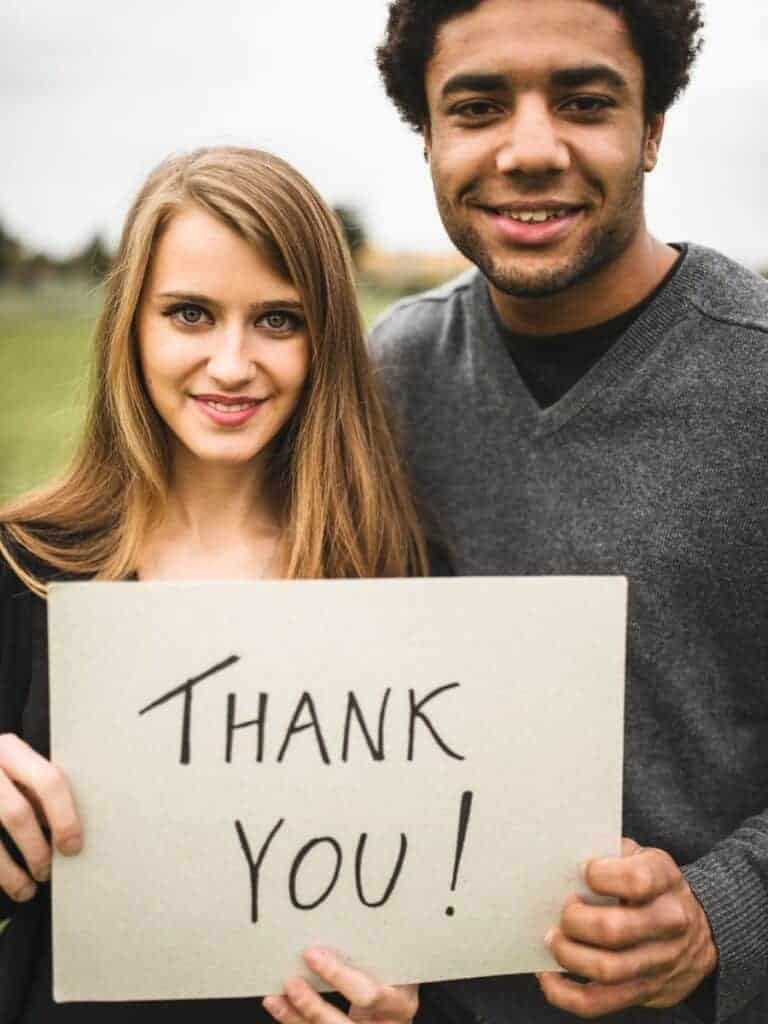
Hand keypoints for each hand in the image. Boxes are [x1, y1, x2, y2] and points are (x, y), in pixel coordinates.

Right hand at [0, 733, 81, 902]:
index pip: (48, 781)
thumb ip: (36, 789)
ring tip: (27, 888)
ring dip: (12, 872)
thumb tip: (67, 830)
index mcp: (10, 749)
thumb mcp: (14, 767)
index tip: (72, 846)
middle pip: (18, 813)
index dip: (65, 818)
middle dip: (37, 849)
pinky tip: (6, 884)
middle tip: (48, 871)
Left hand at [263, 947, 417, 1023]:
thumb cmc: (396, 971)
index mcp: (402, 1001)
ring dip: (297, 1017)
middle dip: (313, 1005)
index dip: (338, 977)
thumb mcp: (394, 962)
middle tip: (290, 981)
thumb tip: (337, 916)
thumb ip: (375, 951)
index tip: (311, 954)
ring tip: (275, 997)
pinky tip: (279, 1006)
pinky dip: (294, 1021)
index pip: (370, 994)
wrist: (397, 1006)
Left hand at [538, 838, 716, 1017]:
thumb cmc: (654, 886)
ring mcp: (659, 962)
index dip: (601, 876)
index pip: (636, 880)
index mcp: (666, 880)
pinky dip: (565, 994)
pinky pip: (598, 1002)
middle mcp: (669, 923)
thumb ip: (612, 853)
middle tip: (563, 911)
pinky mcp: (645, 991)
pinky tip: (548, 976)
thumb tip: (567, 858)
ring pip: (606, 970)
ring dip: (568, 955)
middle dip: (575, 921)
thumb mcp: (643, 857)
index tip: (584, 871)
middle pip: (614, 930)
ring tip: (552, 938)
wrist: (701, 930)